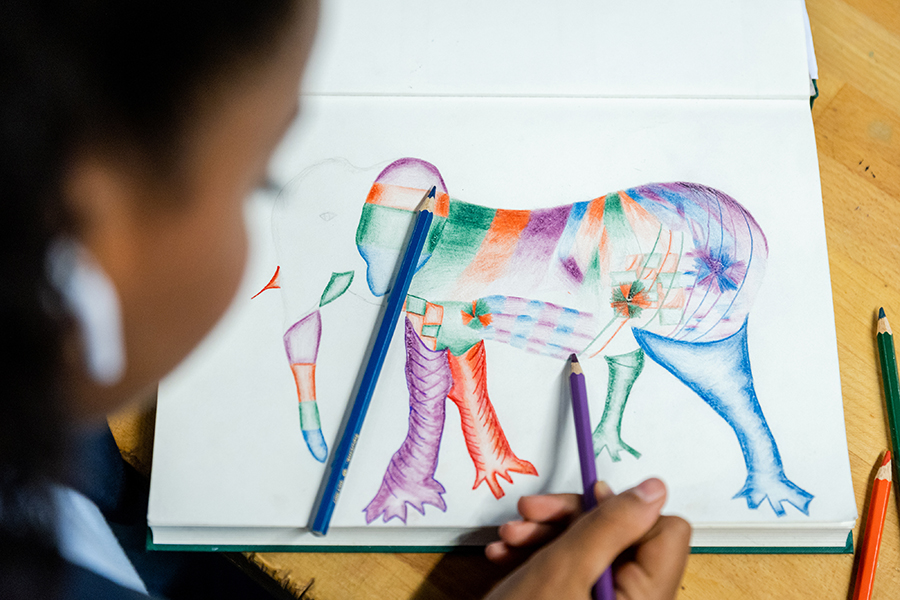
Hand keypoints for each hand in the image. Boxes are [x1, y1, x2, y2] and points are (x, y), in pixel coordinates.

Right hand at [484, 478, 690, 599]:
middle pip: (625, 537)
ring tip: (513, 538)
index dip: (623, 511)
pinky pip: (577, 572)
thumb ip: (611, 525)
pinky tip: (511, 556)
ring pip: (595, 550)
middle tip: (532, 513)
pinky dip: (543, 556)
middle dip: (571, 519)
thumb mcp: (564, 569)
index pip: (666, 531)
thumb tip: (653, 490)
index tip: (583, 506)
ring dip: (549, 534)